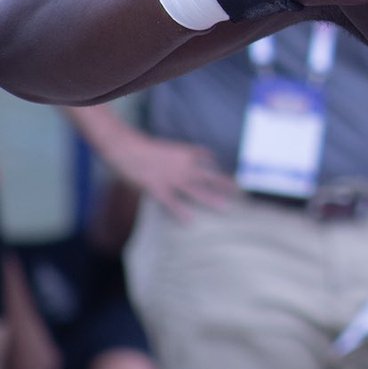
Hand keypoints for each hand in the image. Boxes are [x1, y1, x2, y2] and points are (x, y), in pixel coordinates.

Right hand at [106, 130, 236, 221]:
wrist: (125, 147)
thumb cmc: (141, 148)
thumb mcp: (164, 149)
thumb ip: (176, 157)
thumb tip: (184, 164)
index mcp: (183, 153)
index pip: (205, 156)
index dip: (217, 166)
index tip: (228, 172)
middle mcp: (182, 166)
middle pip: (208, 175)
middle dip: (223, 183)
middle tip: (240, 191)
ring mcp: (171, 178)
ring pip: (196, 190)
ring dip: (211, 198)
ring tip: (225, 207)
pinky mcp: (158, 188)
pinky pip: (171, 202)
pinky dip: (180, 211)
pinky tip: (189, 221)